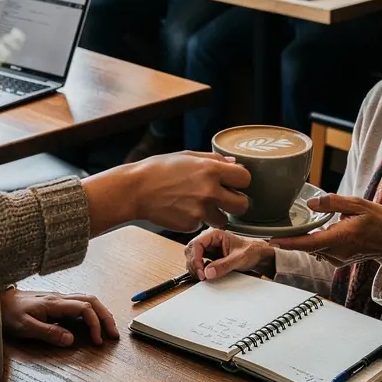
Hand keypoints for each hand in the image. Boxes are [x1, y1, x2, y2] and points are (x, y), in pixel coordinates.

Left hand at [0, 289, 118, 346]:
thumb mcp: (25, 327)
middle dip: (106, 316)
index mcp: (54, 303)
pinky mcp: (55, 303)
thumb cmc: (9, 314)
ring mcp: (58, 299)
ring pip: (87, 300)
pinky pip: (79, 304)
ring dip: (100, 313)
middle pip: (92, 301)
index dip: (95, 324)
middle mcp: (60, 298)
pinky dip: (91, 312)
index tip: (97, 341)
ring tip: (108, 329)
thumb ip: (49, 333)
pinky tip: (92, 323)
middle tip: (114, 334)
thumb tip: (71, 340)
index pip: (84, 308)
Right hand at [84, 151, 250, 235]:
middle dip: (236, 203)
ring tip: (200, 205)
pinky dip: (196, 220)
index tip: (234, 182)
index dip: (241, 181)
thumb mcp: (187, 156)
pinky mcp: (190, 225)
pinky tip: (183, 210)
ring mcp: (200, 211)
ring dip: (217, 215)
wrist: (135, 190)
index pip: (245, 178)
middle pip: (242, 205)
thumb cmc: (158, 170)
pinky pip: (202, 225)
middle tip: (225, 199)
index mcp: (210, 170)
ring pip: (224, 220)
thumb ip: (213, 160)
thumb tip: (234, 162)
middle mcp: (209, 191)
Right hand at [185, 227, 273, 279]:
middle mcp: (209, 239)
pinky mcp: (210, 256)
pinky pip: (198, 262)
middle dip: (193, 264)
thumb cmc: (251, 251)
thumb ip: (224, 265)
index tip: (200, 271)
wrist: (258, 255)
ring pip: (192, 256)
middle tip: (201, 276)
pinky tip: (205, 275)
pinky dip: (198, 270)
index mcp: (215, 234)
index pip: (197, 244)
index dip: (195, 258)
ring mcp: (209, 248)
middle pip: (191, 250)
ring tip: (203, 277)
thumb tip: (208, 272)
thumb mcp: (239, 259)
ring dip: (195, 268)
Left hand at [271, 194, 381, 271]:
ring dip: (300, 240)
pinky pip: (319, 250)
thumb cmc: (379, 221)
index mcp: (341, 237)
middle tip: (270, 230)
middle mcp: (337, 252)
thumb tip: (311, 203)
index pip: (309, 243)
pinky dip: (311, 242)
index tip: (271, 240)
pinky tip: (308, 232)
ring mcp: (337, 259)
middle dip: (289, 239)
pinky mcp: (337, 260)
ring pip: (312, 249)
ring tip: (286, 229)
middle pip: (306, 246)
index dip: (289, 243)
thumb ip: (333, 203)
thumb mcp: (359, 204)